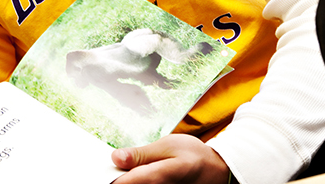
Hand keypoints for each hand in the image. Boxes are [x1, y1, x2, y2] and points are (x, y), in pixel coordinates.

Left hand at [112, 134, 230, 183]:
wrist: (218, 172)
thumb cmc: (195, 156)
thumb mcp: (169, 145)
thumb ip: (141, 154)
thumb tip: (116, 157)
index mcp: (155, 179)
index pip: (120, 183)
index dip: (109, 176)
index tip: (105, 167)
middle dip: (119, 178)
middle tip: (123, 166)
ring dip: (130, 180)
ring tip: (136, 169)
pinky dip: (138, 181)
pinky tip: (142, 175)